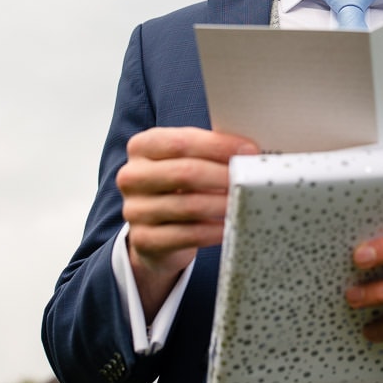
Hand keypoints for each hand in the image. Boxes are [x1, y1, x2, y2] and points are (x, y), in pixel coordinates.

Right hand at [116, 126, 257, 317]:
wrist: (155, 229)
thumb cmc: (178, 186)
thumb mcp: (186, 160)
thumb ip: (209, 150)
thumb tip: (249, 151)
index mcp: (141, 147)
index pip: (181, 142)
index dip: (219, 145)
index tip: (249, 151)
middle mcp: (132, 176)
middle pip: (185, 172)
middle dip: (224, 175)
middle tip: (251, 179)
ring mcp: (135, 210)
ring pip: (189, 205)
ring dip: (224, 204)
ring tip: (246, 202)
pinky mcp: (145, 240)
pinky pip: (188, 235)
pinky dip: (215, 230)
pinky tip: (231, 226)